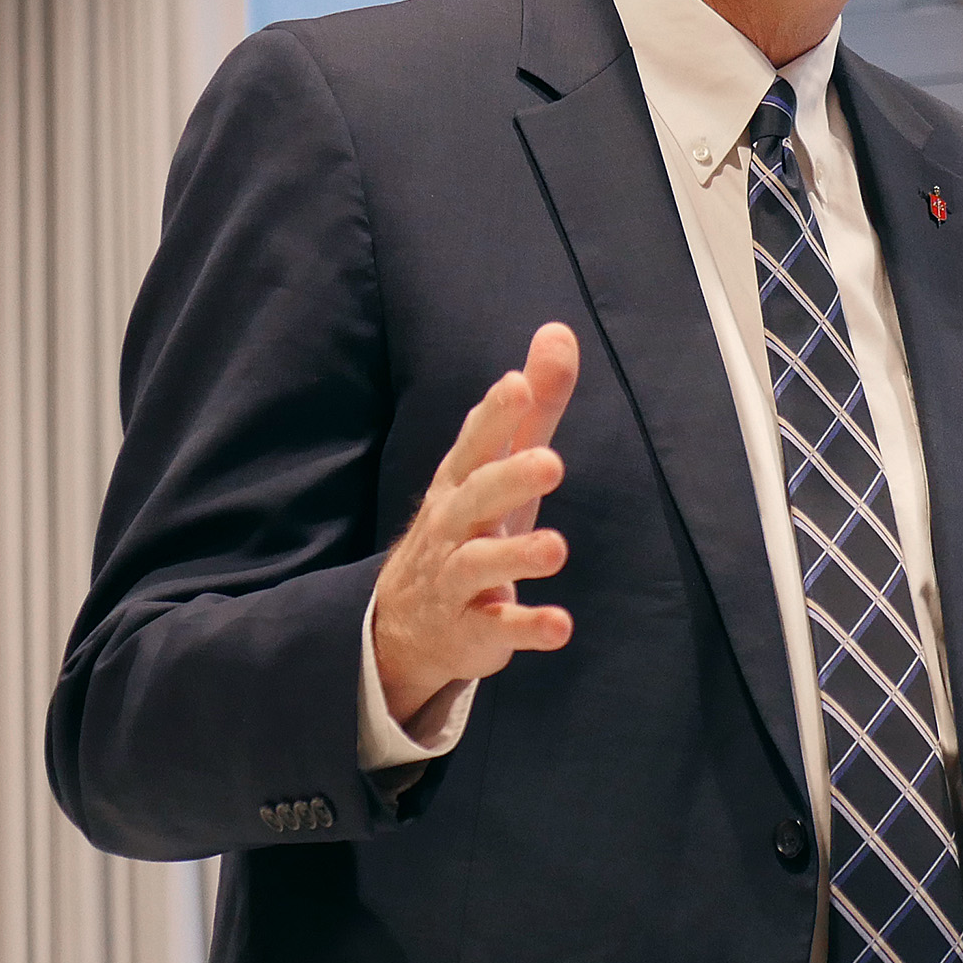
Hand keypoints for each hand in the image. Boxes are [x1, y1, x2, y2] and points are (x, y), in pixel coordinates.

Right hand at [371, 323, 580, 723]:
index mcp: (461, 481)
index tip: (515, 384)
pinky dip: (527, 629)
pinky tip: (560, 627)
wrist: (402, 623)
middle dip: (509, 479)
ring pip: (482, 564)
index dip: (494, 415)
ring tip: (557, 549)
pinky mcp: (474, 630)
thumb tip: (558, 332)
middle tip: (551, 462)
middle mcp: (454, 527)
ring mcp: (460, 580)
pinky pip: (498, 628)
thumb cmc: (467, 526)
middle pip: (477, 498)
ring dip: (518, 556)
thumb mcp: (498, 468)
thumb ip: (534, 408)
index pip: (474, 442)